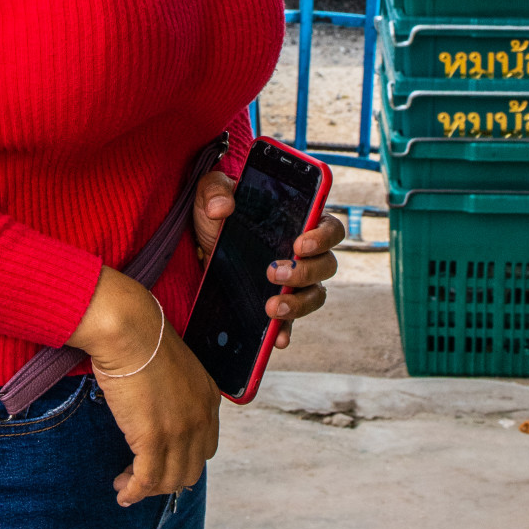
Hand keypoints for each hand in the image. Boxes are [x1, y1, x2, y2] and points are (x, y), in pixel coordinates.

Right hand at [69, 267, 220, 505]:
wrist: (129, 330)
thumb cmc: (141, 339)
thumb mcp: (172, 369)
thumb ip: (174, 394)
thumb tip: (155, 412)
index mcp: (208, 400)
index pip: (204, 448)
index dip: (180, 461)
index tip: (159, 462)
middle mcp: (201, 419)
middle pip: (190, 470)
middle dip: (165, 479)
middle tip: (139, 476)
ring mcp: (180, 431)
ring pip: (170, 480)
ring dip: (147, 489)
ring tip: (124, 483)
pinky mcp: (154, 439)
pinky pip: (147, 480)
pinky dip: (134, 492)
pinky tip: (122, 492)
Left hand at [193, 169, 344, 349]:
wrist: (198, 243)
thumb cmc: (216, 210)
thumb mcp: (211, 191)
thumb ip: (215, 189)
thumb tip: (222, 207)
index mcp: (300, 219)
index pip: (330, 228)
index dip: (323, 238)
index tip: (299, 245)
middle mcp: (305, 253)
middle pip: (326, 266)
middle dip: (304, 272)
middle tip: (273, 272)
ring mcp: (295, 281)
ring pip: (315, 296)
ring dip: (297, 304)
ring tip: (271, 308)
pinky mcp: (279, 302)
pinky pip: (292, 321)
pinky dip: (286, 330)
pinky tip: (276, 338)